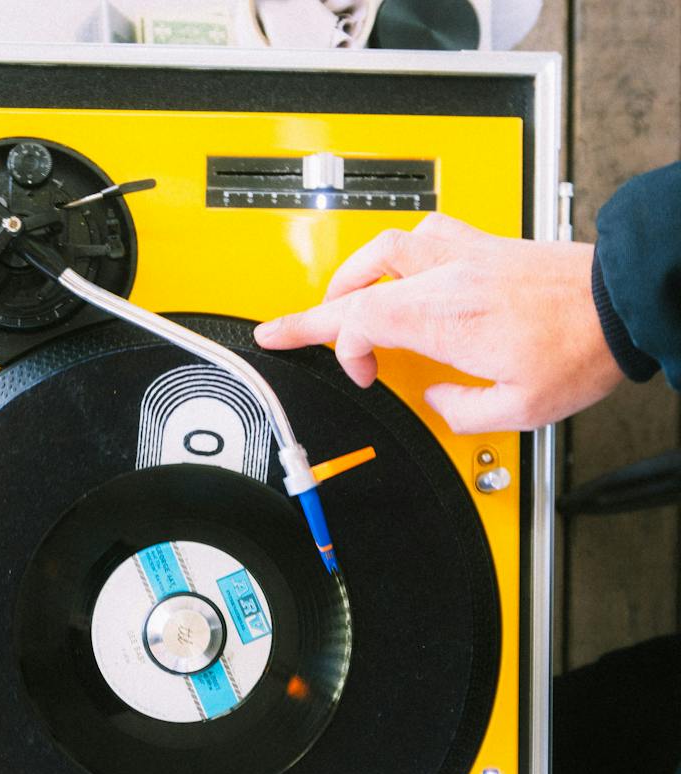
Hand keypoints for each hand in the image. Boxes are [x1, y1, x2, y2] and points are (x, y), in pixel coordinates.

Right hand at [253, 213, 624, 432]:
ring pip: (386, 245)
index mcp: (445, 318)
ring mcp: (466, 254)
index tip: (365, 377)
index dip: (346, 353)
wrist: (623, 303)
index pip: (360, 321)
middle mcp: (448, 277)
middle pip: (357, 283)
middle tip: (281, 329)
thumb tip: (436, 398)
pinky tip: (401, 266)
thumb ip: (460, 410)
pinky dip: (399, 251)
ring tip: (339, 298)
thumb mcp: (517, 409)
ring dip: (353, 275)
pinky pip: (426, 232)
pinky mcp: (487, 245)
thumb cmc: (580, 349)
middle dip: (311, 312)